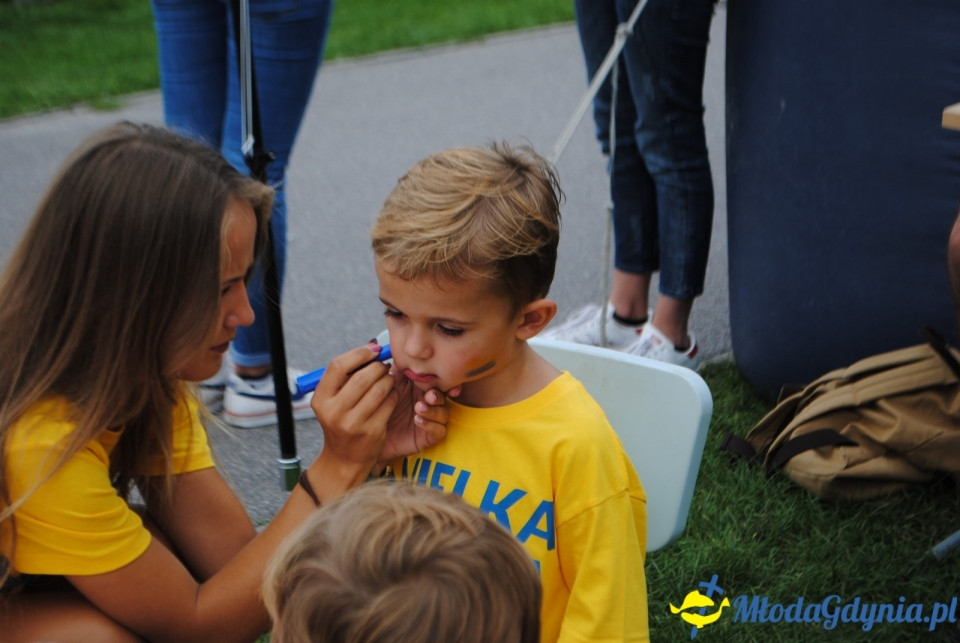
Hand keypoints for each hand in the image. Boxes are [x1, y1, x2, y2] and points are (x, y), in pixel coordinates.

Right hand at [310, 345, 397, 483]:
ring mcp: (354, 424)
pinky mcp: (372, 432)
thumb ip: (347, 375)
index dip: (359, 354)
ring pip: (379, 389)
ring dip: (388, 379)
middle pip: (362, 377)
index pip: (338, 366)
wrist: (344, 458)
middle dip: (378, 367)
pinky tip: (392, 394)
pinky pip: (389, 403)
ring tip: (388, 378)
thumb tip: (372, 345)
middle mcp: (334, 412)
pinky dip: (394, 394)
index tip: (372, 349)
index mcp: (321, 399)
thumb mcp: (333, 399)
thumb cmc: (341, 420)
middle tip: (384, 366)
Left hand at [378, 372, 458, 464]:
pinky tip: (417, 420)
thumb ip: (391, 371)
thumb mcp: (384, 388)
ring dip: (433, 409)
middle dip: (437, 393)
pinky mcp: (429, 436)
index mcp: (417, 388)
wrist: (369, 436)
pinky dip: (430, 424)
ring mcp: (429, 419)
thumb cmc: (375, 410)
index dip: (438, 377)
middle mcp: (426, 402)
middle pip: (441, 394)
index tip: (436, 375)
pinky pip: (439, 430)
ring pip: (443, 412)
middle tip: (428, 395)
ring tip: (418, 408)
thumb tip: (392, 351)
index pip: (433, 379)